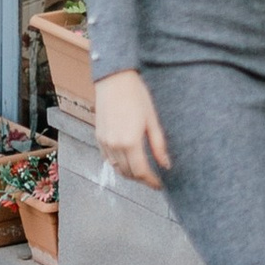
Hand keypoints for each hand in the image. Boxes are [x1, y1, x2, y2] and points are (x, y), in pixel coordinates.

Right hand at [93, 67, 169, 187]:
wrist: (115, 79)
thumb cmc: (137, 95)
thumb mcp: (152, 120)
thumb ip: (158, 145)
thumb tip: (166, 165)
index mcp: (130, 142)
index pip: (141, 172)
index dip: (151, 181)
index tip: (160, 185)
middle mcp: (115, 145)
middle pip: (128, 173)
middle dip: (142, 179)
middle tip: (154, 178)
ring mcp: (105, 142)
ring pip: (117, 168)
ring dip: (130, 173)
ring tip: (144, 170)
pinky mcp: (98, 138)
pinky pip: (109, 159)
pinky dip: (119, 164)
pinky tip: (129, 159)